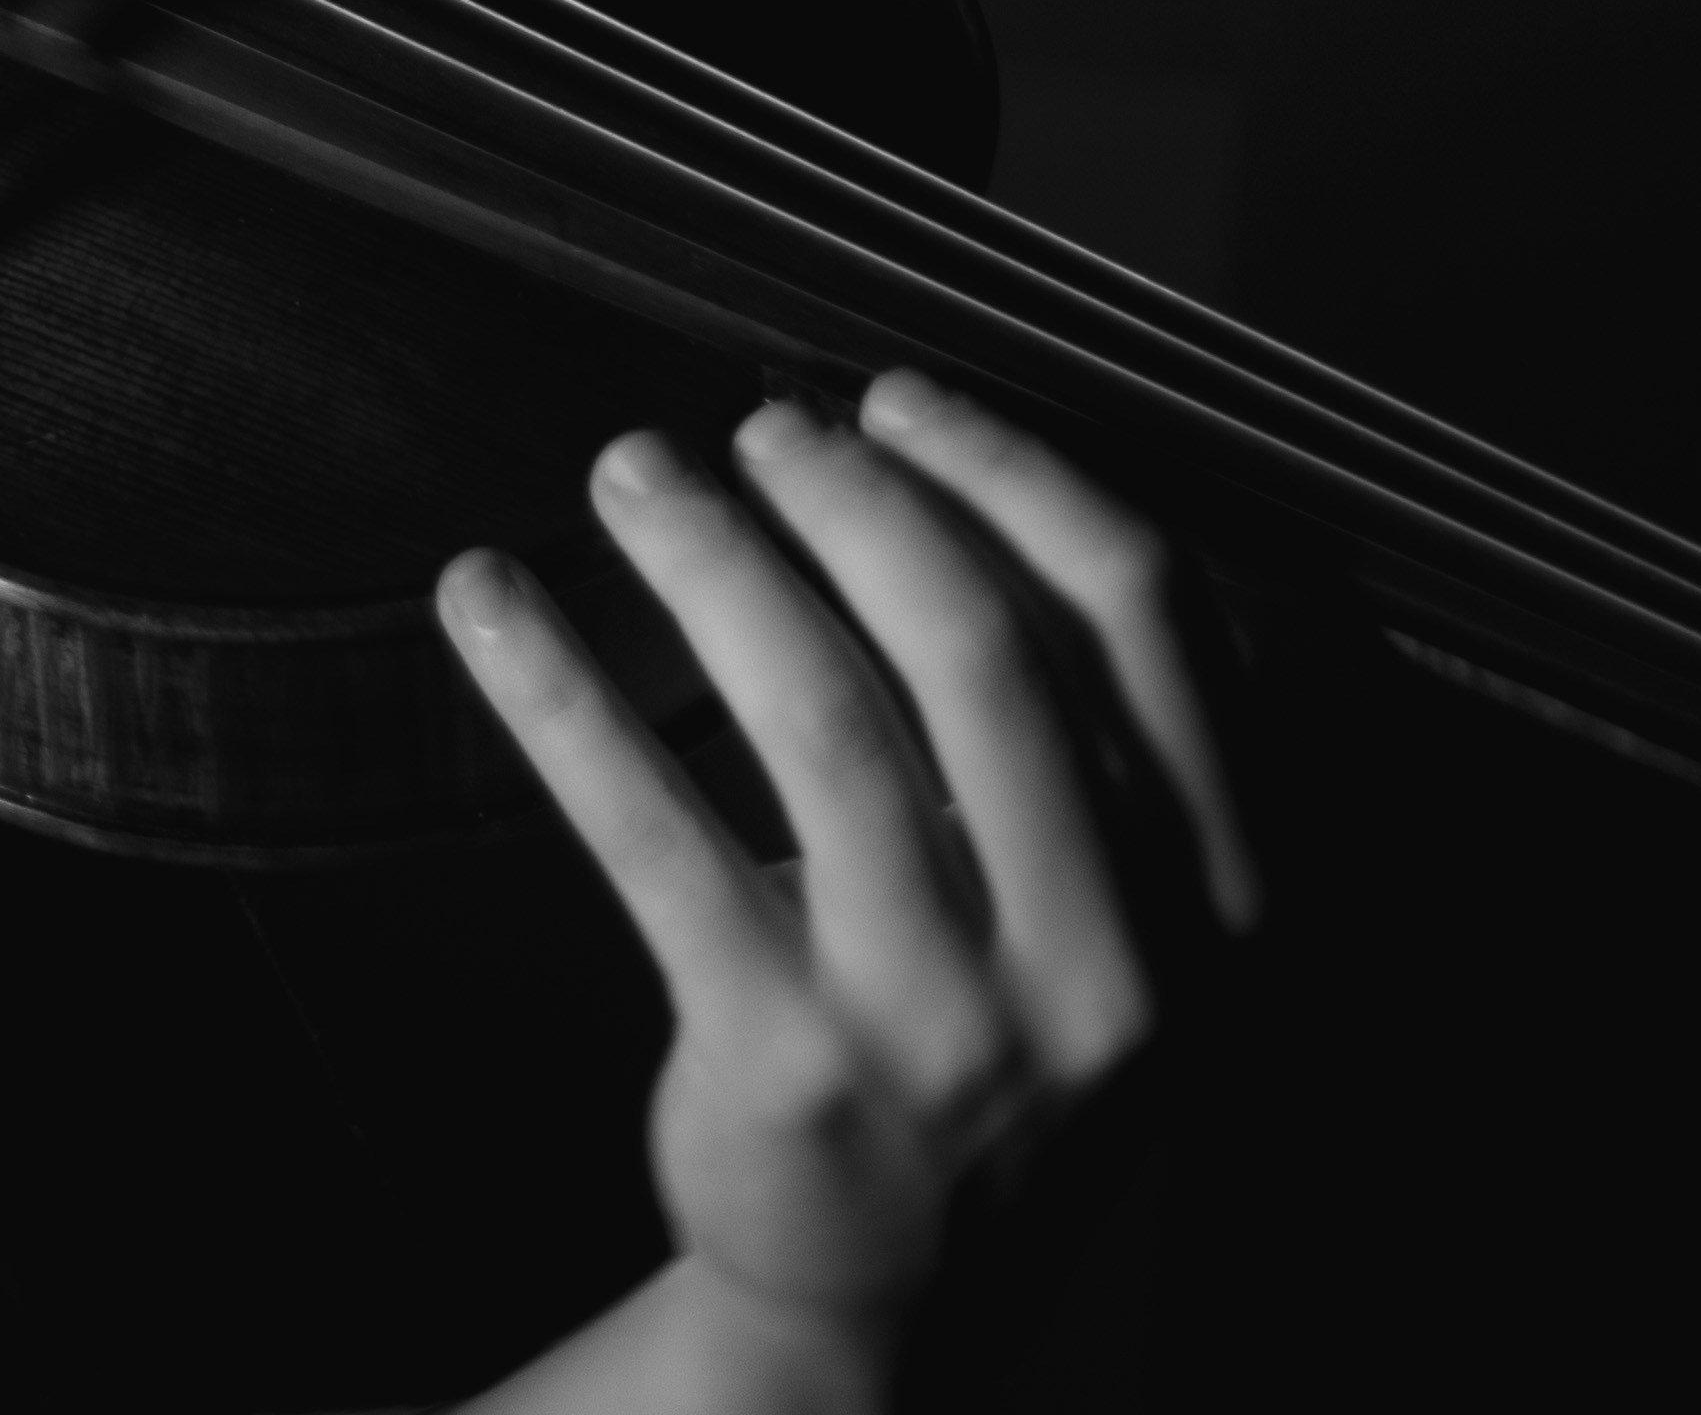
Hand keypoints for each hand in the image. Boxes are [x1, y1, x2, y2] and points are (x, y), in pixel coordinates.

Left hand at [434, 373, 1255, 1411]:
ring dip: (710, 558)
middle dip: (860, 500)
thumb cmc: (1004, 1050)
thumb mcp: (1130, 920)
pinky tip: (486, 601)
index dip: (1015, 476)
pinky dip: (559, 690)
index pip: (1144, 621)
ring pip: (821, 714)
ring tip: (634, 471)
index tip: (903, 398)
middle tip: (761, 424)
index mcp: (1213, 897)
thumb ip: (1102, 732)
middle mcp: (1105, 962)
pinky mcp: (780, 1059)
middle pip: (984, 651)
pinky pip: (652, 829)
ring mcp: (942, 1019)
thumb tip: (958, 468)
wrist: (904, 1303)